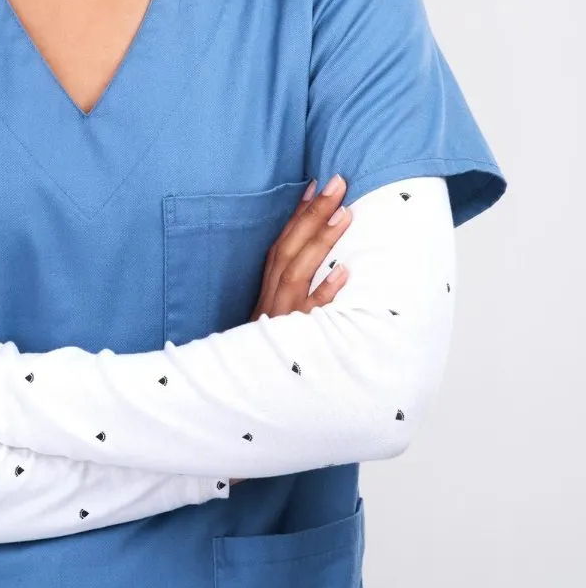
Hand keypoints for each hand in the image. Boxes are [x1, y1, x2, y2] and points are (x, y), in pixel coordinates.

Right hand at [228, 175, 353, 487]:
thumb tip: (333, 272)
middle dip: (314, 214)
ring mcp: (281, 320)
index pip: (282, 244)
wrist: (243, 406)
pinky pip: (311, 316)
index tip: (316, 185)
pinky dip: (325, 293)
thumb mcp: (275, 325)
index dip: (299, 214)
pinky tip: (345, 274)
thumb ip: (294, 297)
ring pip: (300, 272)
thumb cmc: (267, 363)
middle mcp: (272, 302)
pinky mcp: (292, 341)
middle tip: (339, 182)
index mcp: (267, 293)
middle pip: (291, 249)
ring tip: (345, 213)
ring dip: (321, 241)